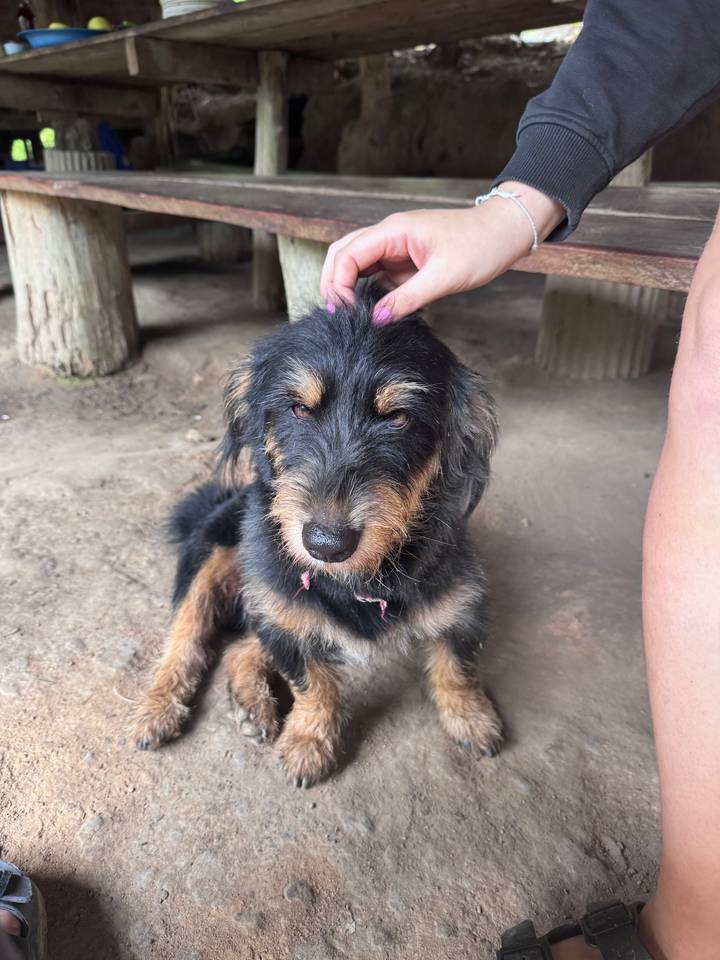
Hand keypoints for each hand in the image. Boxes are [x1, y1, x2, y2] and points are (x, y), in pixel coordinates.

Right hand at [320, 182, 564, 323]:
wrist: (504, 233)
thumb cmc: (479, 247)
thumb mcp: (443, 278)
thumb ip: (407, 299)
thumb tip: (376, 319)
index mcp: (393, 231)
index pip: (347, 254)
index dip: (337, 284)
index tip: (344, 312)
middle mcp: (388, 235)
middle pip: (342, 254)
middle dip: (332, 283)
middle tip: (337, 316)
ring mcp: (395, 247)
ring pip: (355, 263)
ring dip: (347, 287)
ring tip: (349, 316)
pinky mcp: (404, 260)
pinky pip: (375, 273)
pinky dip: (366, 290)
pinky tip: (370, 310)